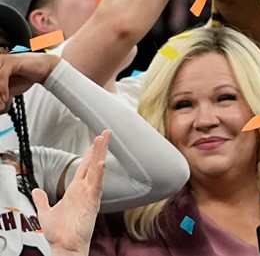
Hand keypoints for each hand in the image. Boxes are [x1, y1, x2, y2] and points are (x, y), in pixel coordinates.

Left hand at [0, 53, 60, 108]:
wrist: (45, 70)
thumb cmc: (27, 77)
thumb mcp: (8, 89)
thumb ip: (1, 93)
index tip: (0, 105)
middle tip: (1, 106)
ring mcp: (3, 60)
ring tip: (3, 104)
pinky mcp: (11, 61)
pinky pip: (1, 76)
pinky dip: (2, 89)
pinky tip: (6, 97)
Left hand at [33, 130, 107, 255]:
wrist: (65, 246)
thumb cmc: (59, 232)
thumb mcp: (46, 212)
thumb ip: (42, 199)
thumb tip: (36, 190)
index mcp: (75, 190)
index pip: (84, 167)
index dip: (90, 153)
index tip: (97, 140)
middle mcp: (84, 190)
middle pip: (93, 164)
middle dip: (99, 148)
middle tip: (106, 133)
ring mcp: (90, 195)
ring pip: (96, 171)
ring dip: (100, 155)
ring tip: (103, 140)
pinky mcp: (92, 203)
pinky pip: (97, 187)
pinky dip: (99, 175)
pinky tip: (101, 164)